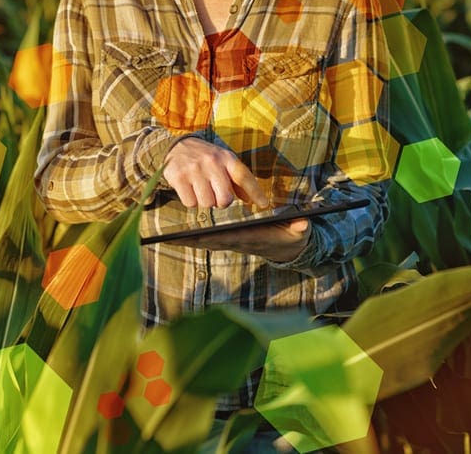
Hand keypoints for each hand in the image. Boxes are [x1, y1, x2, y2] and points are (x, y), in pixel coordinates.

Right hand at [163, 137, 268, 208]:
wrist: (177, 145)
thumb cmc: (205, 158)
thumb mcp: (223, 162)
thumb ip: (237, 181)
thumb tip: (252, 200)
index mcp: (226, 158)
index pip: (244, 177)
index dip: (255, 192)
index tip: (264, 204)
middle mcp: (211, 162)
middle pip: (225, 198)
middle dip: (221, 202)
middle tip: (214, 194)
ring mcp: (194, 169)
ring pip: (207, 203)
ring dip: (204, 201)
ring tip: (200, 189)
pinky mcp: (179, 177)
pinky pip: (190, 203)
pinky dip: (191, 200)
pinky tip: (189, 189)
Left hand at [170, 218, 310, 261]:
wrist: (290, 247)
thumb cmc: (294, 236)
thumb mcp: (300, 232)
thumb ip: (300, 228)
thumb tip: (303, 224)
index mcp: (251, 238)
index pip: (228, 238)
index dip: (210, 237)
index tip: (194, 236)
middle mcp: (238, 242)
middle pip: (210, 242)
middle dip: (191, 241)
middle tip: (170, 239)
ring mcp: (232, 242)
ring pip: (206, 242)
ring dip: (188, 241)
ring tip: (168, 238)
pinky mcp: (229, 240)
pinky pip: (208, 239)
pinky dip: (194, 238)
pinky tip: (179, 236)